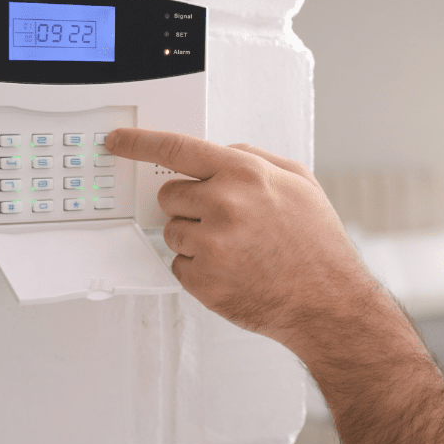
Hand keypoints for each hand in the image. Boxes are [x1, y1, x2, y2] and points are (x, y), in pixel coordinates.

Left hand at [104, 128, 377, 348]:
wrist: (327, 302)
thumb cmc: (316, 244)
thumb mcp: (298, 182)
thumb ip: (254, 159)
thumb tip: (220, 153)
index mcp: (245, 175)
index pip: (177, 148)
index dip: (139, 142)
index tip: (117, 141)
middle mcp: (224, 205)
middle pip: (169, 194)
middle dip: (188, 205)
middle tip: (225, 222)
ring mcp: (211, 244)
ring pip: (171, 230)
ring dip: (193, 238)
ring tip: (236, 250)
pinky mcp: (203, 280)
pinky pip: (178, 264)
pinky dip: (198, 269)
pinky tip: (232, 271)